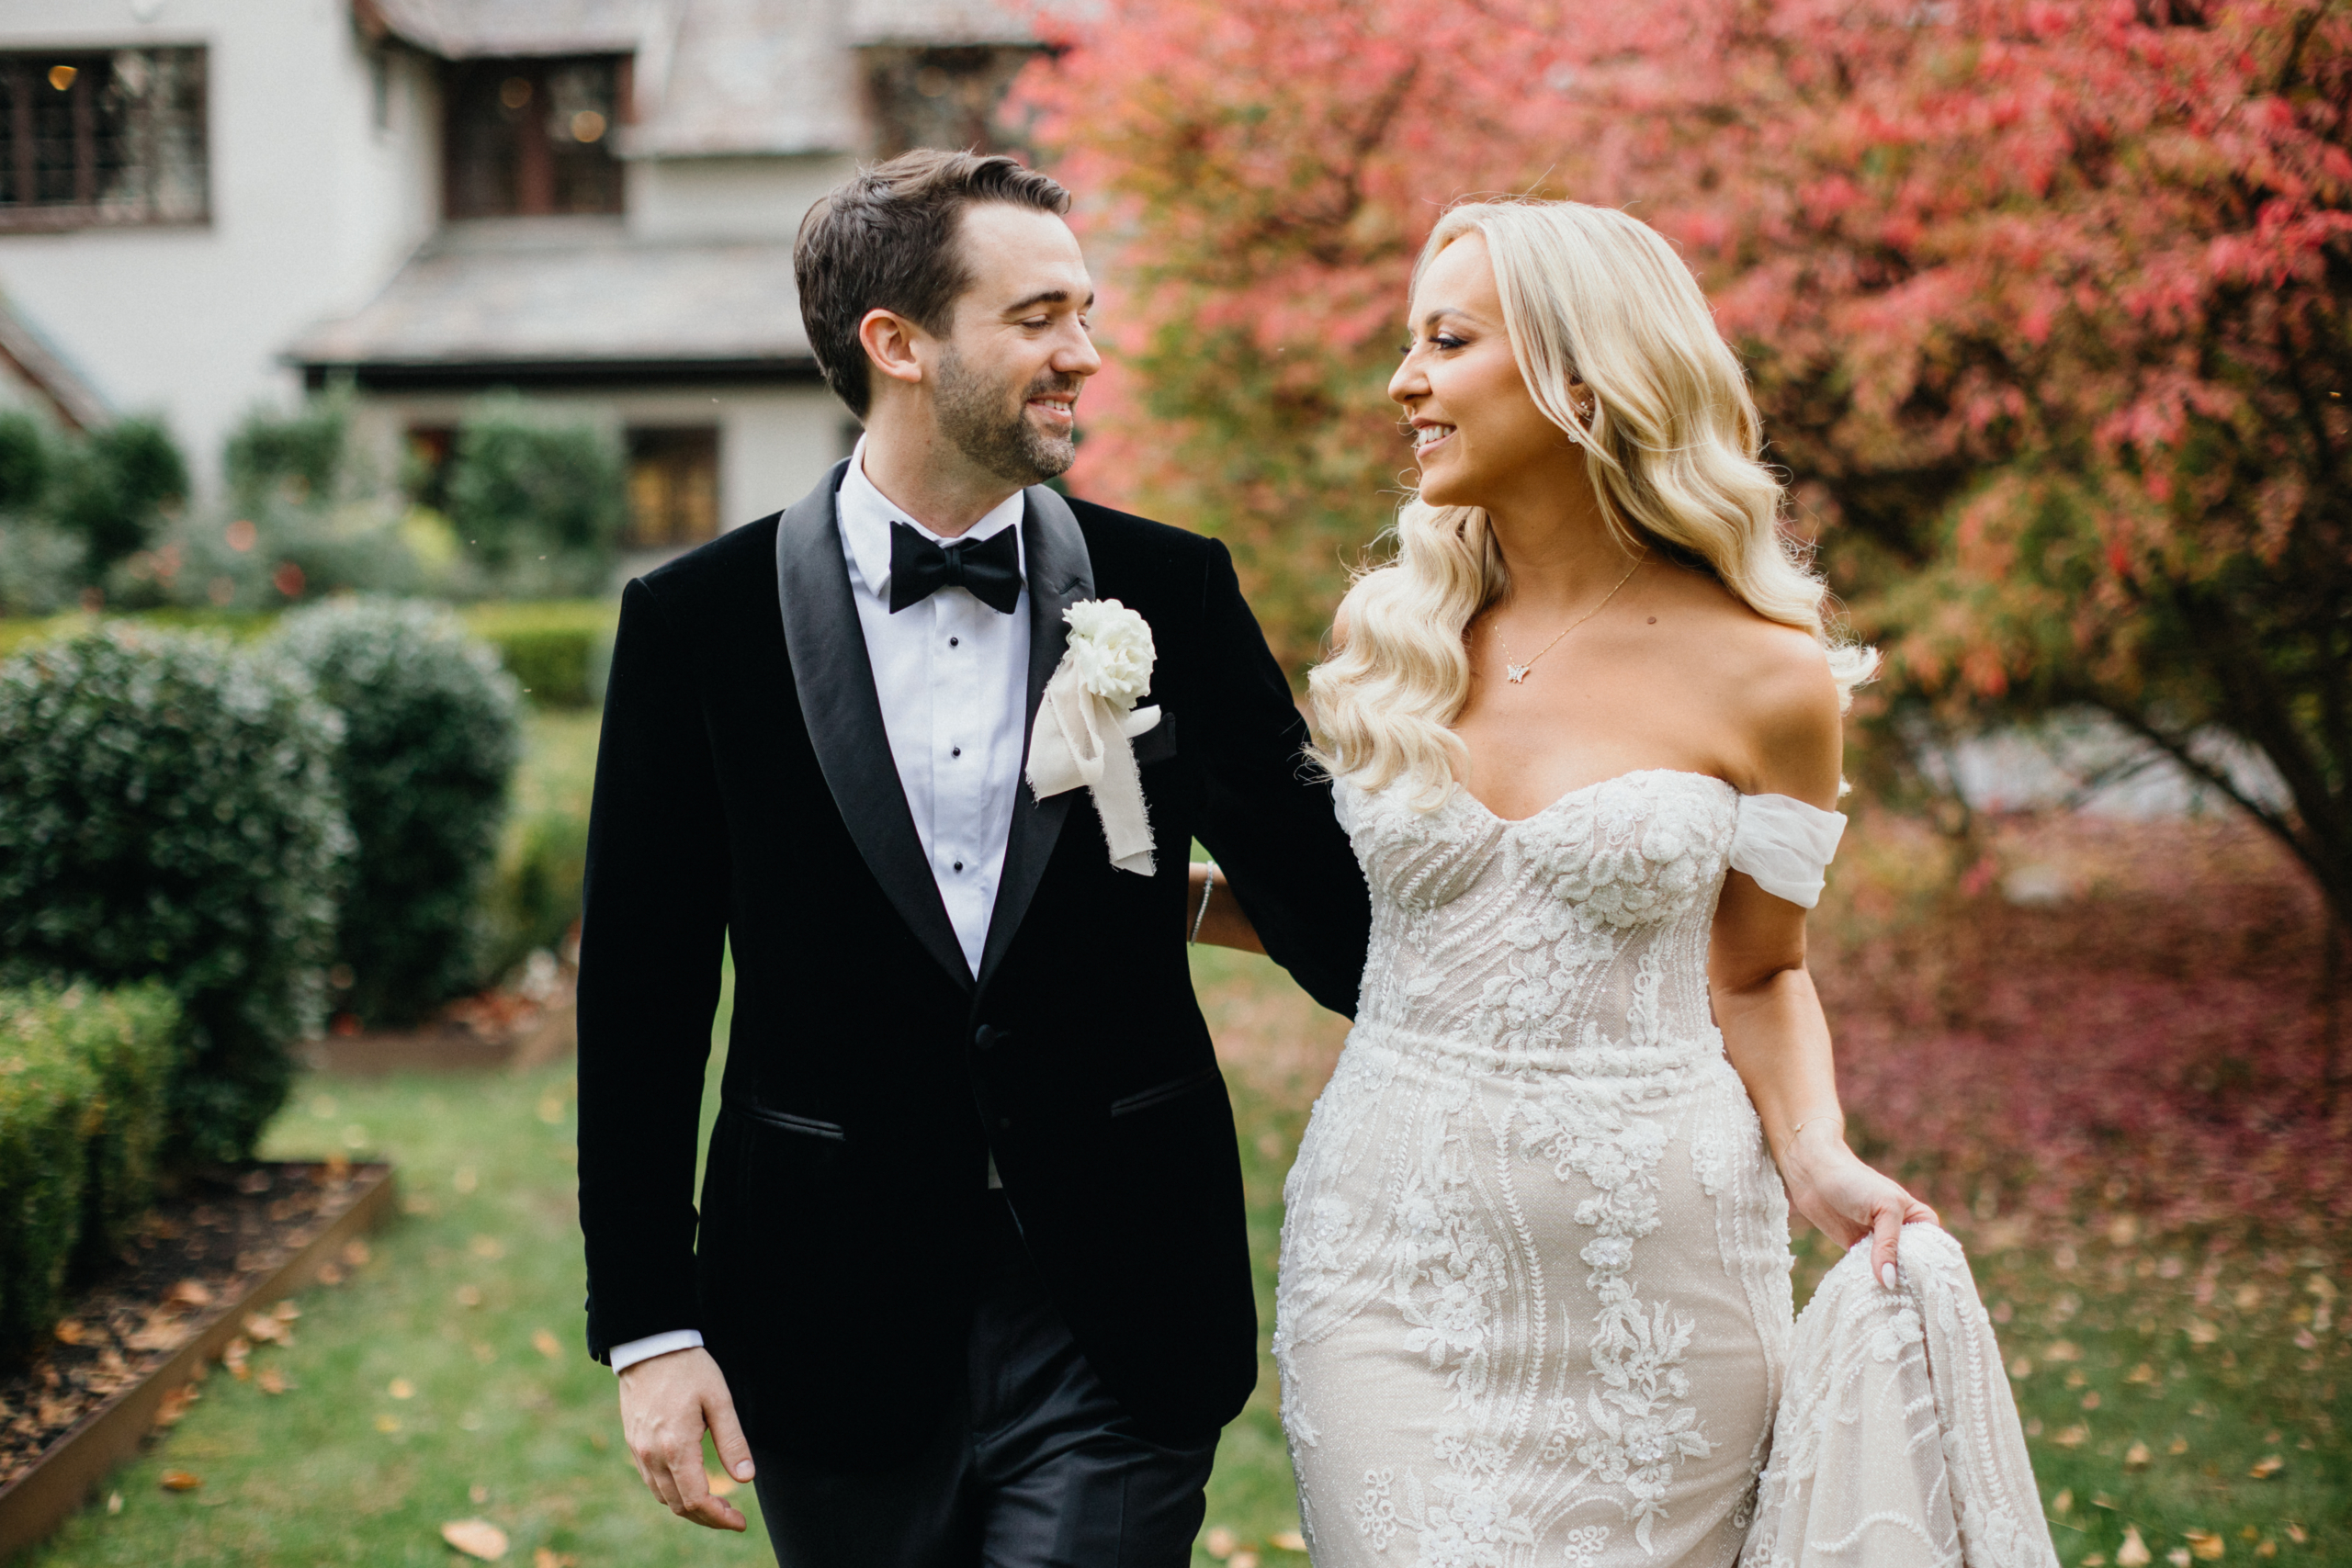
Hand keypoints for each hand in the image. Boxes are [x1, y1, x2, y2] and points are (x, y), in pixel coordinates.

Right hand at [616, 1347, 754, 1530]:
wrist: (649, 1345)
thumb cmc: (688, 1368)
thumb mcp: (719, 1399)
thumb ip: (733, 1441)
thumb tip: (746, 1478)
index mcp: (676, 1446)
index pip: (697, 1499)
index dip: (720, 1517)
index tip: (740, 1522)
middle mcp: (652, 1455)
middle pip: (679, 1506)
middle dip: (708, 1518)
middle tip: (732, 1517)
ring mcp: (639, 1451)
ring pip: (664, 1498)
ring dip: (689, 1508)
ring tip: (716, 1505)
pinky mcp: (634, 1444)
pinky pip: (652, 1482)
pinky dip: (672, 1493)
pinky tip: (691, 1484)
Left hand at [1781, 1131, 1937, 1293]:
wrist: (1813, 1174)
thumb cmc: (1855, 1181)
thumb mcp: (1884, 1208)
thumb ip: (1888, 1245)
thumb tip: (1889, 1282)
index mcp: (1920, 1220)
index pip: (1935, 1252)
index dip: (1935, 1273)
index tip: (1933, 1297)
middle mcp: (1904, 1235)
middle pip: (1915, 1268)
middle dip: (1912, 1284)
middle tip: (1912, 1308)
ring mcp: (1880, 1245)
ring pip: (1891, 1273)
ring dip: (1890, 1287)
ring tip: (1893, 1309)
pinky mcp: (1858, 1251)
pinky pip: (1868, 1274)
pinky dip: (1869, 1284)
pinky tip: (1871, 1297)